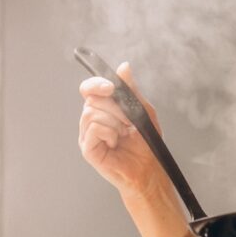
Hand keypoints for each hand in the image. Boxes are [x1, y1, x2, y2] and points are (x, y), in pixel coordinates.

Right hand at [78, 62, 166, 199]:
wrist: (148, 169)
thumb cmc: (145, 143)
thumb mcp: (143, 111)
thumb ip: (131, 90)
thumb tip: (123, 67)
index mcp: (102, 109)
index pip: (89, 89)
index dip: (96, 83)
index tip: (111, 87)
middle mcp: (91, 120)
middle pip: (92, 99)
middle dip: (115, 107)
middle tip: (128, 121)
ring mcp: (87, 135)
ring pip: (91, 113)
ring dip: (114, 121)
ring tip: (123, 134)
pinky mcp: (87, 149)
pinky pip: (93, 129)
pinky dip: (109, 133)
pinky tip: (116, 143)